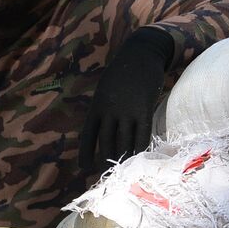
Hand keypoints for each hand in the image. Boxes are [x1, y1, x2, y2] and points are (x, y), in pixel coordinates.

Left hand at [80, 27, 174, 174]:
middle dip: (106, 159)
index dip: (86, 152)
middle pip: (106, 142)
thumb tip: (101, 129)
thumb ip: (102, 109)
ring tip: (125, 170)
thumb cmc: (122, 73)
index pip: (88, 135)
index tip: (84, 168)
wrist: (140, 55)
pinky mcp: (144, 111)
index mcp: (96, 106)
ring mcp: (127, 111)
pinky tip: (140, 158)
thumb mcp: (104, 89)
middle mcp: (109, 111)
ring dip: (124, 158)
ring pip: (124, 142)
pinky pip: (142, 135)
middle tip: (108, 173)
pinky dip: (140, 149)